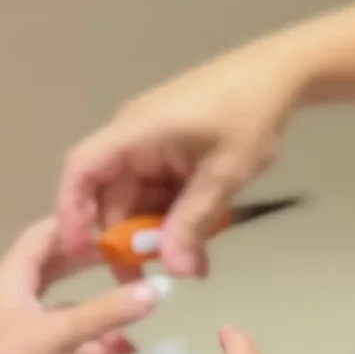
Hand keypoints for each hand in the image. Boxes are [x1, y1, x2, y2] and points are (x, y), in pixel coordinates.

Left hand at [0, 218, 165, 353]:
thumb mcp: (59, 333)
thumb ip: (109, 312)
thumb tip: (158, 290)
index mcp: (12, 277)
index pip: (46, 235)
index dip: (79, 225)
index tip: (118, 224)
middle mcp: (15, 298)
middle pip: (59, 269)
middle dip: (96, 266)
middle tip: (135, 262)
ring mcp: (22, 331)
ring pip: (68, 311)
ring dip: (100, 318)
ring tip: (134, 329)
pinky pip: (67, 345)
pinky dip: (92, 349)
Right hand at [57, 47, 303, 279]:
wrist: (281, 74)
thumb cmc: (249, 115)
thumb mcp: (223, 175)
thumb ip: (193, 222)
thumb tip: (174, 272)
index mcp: (135, 133)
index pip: (83, 170)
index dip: (73, 211)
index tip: (80, 251)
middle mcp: (134, 138)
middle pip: (113, 196)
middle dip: (132, 240)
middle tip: (154, 280)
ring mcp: (154, 145)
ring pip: (142, 200)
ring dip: (162, 233)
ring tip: (194, 264)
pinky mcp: (173, 151)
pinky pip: (163, 191)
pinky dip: (178, 216)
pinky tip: (203, 242)